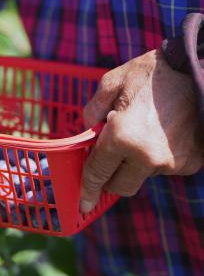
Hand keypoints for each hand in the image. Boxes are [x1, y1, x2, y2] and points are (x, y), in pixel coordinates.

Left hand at [80, 50, 203, 212]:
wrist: (199, 71)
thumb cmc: (152, 74)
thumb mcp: (111, 83)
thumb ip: (92, 112)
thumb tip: (89, 134)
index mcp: (122, 138)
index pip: (97, 173)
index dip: (87, 190)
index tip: (82, 204)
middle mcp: (146, 157)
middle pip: (121, 187)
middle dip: (111, 178)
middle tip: (109, 160)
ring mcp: (171, 162)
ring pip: (143, 176)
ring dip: (136, 163)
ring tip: (143, 132)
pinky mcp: (190, 163)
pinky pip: (164, 168)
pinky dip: (157, 157)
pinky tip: (162, 133)